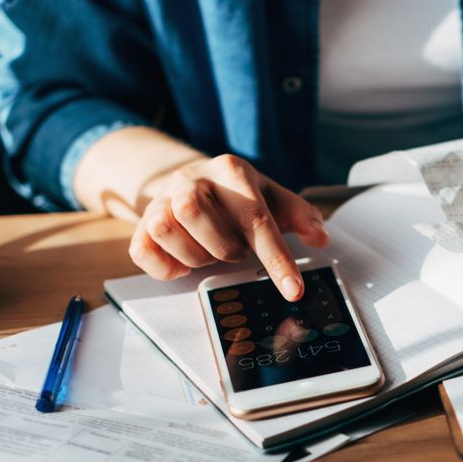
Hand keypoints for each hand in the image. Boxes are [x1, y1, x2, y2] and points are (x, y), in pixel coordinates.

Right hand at [128, 154, 328, 299]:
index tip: (293, 290)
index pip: (256, 219)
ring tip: (210, 251)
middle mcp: (191, 179)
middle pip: (195, 213)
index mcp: (231, 171)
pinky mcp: (141, 224)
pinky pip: (142, 251)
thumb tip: (321, 236)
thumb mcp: (274, 198)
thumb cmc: (239, 197)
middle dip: (222, 246)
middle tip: (235, 250)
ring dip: (194, 254)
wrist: (195, 182)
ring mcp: (161, 200)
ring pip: (164, 229)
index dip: (276, 259)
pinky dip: (166, 267)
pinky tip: (184, 261)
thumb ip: (301, 215)